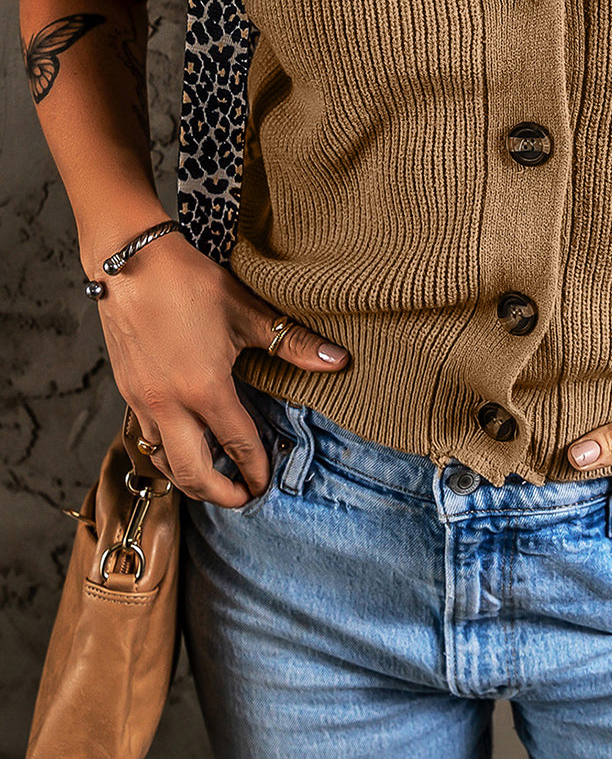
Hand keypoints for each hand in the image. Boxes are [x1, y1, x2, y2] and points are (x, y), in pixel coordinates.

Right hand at [92, 231, 350, 506]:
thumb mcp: (247, 311)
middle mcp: (168, 404)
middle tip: (243, 497)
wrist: (130, 261)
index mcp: (204, 389)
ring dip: (190, 477)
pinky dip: (166, 452)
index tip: (265, 485)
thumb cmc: (189, 282)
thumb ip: (292, 343)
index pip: (237, 444)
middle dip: (221, 493)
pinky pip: (146, 436)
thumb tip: (338, 360)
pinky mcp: (127, 389)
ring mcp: (142, 399)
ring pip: (163, 460)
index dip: (256, 469)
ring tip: (214, 476)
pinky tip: (183, 443)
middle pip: (193, 474)